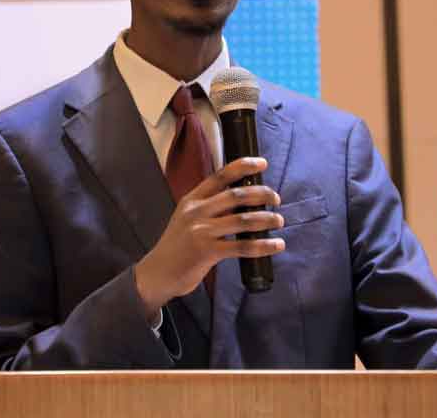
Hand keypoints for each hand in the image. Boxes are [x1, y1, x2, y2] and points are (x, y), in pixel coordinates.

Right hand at [134, 157, 284, 321]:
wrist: (157, 273)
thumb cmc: (177, 245)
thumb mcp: (188, 218)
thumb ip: (210, 208)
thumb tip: (244, 200)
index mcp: (192, 199)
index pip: (220, 176)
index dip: (243, 166)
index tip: (262, 163)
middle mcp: (196, 211)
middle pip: (236, 195)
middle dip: (262, 194)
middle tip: (276, 199)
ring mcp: (201, 231)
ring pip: (243, 220)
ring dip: (266, 219)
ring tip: (279, 221)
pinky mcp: (207, 251)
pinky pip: (242, 246)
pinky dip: (263, 245)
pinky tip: (276, 245)